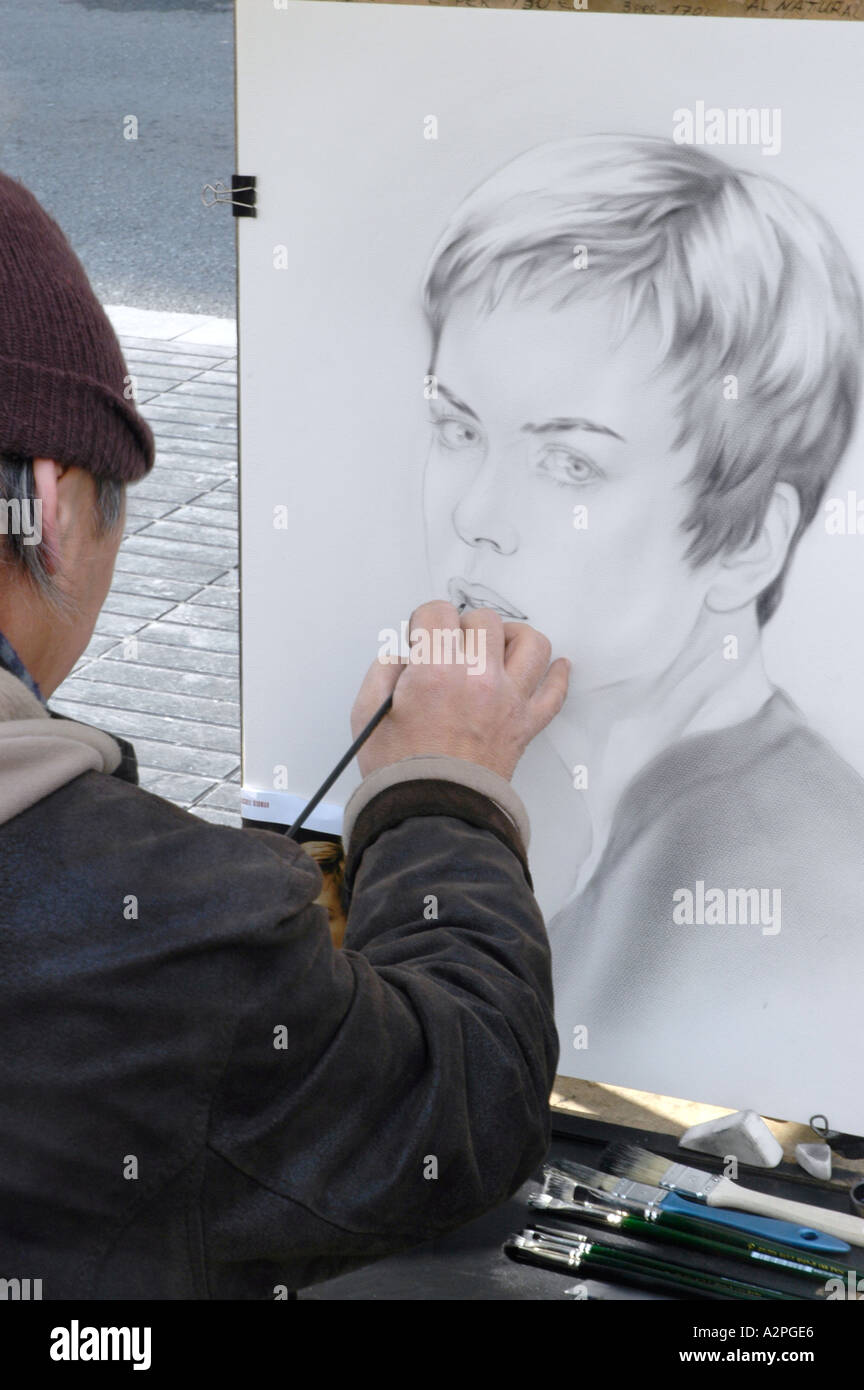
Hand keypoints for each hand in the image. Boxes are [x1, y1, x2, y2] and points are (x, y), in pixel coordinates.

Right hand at [351, 599, 569, 780]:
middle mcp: (478, 678)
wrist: (432, 816)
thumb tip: (406, 653)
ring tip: (496, 649)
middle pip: (484, 620)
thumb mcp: (367, 713)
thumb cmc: (399, 771)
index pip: (437, 612)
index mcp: (436, 671)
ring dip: (512, 639)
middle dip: (463, 627)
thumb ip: (384, 669)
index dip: (424, 621)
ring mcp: (508, 700)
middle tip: (450, 648)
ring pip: (531, 643)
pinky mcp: (525, 725)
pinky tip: (555, 666)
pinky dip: (558, 675)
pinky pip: (555, 692)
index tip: (421, 637)